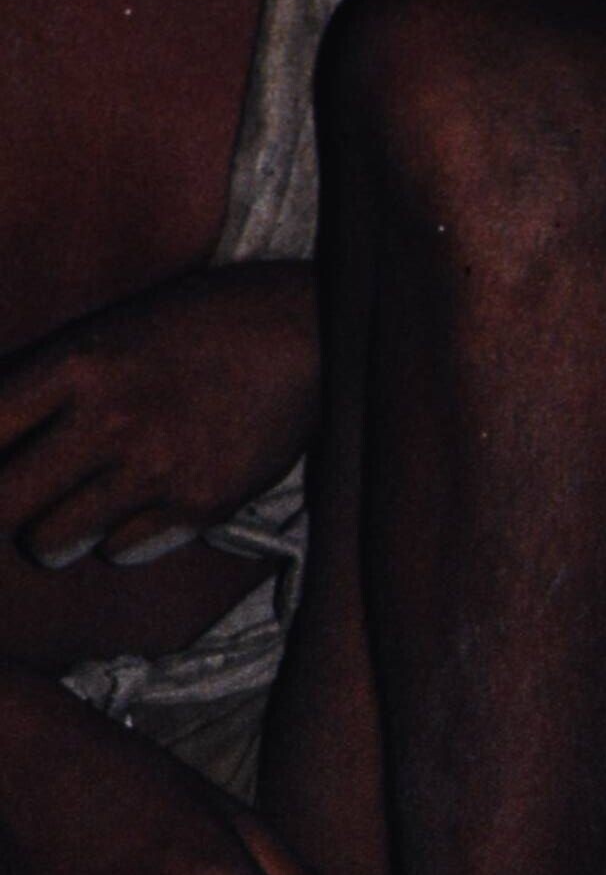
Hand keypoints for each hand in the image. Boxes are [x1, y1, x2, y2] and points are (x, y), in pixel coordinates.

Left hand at [0, 273, 320, 570]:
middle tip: (18, 500)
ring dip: (51, 534)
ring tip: (67, 515)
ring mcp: (156, 468)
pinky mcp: (200, 503)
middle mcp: (110, 420)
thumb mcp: (111, 330)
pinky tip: (134, 509)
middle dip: (2, 507)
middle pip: (4, 502)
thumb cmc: (201, 323)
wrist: (306, 334)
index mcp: (79, 364)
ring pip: (53, 542)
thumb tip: (2, 432)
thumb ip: (52, 380)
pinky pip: (122, 550)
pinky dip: (116, 539)